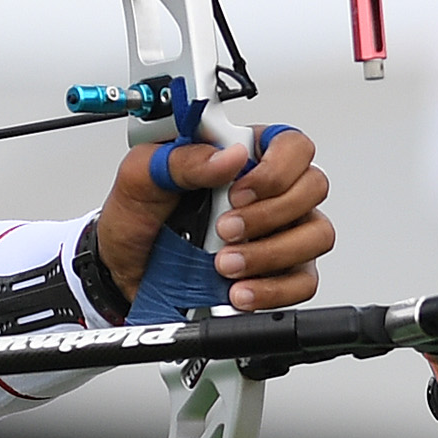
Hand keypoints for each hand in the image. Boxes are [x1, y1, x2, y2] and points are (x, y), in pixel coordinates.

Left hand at [94, 128, 332, 312]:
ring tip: (224, 265)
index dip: (277, 167)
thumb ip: (183, 159)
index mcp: (244, 156)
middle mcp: (270, 193)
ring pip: (316, 235)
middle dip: (271, 214)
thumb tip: (228, 157)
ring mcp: (279, 233)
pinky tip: (238, 291)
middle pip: (313, 187)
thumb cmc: (137, 217)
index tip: (238, 191)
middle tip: (226, 229)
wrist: (122, 270)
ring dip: (271, 253)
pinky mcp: (277, 274)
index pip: (292, 145)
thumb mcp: (142, 175)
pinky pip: (302, 282)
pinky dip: (272, 290)